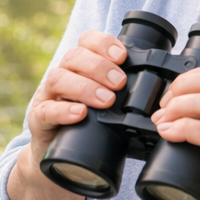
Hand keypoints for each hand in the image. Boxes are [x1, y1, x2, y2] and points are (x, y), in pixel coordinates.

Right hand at [26, 30, 128, 165]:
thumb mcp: (109, 101)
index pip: (87, 41)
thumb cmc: (93, 122)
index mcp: (81, 66)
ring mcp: (48, 96)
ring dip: (85, 87)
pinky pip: (46, 110)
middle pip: (74, 57)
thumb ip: (126, 90)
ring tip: (106, 101)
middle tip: (120, 83)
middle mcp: (63, 75)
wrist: (65, 158)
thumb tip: (160, 87)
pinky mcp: (39, 120)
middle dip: (100, 67)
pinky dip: (64, 110)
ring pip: (58, 78)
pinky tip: (80, 114)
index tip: (122, 56)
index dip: (104, 43)